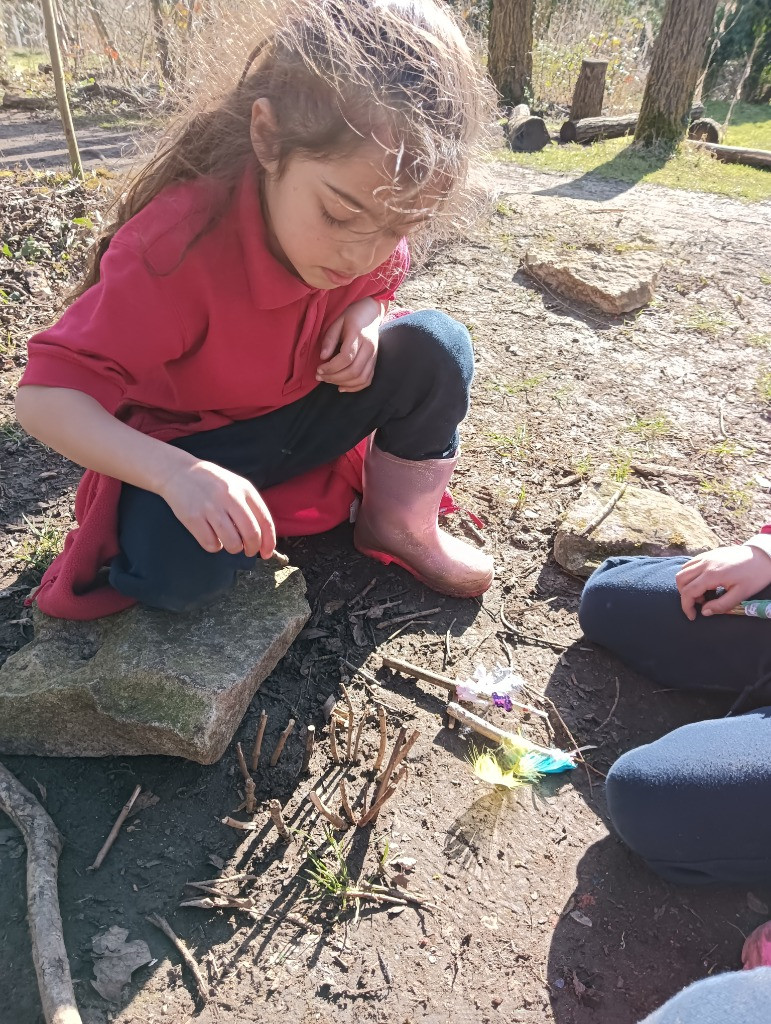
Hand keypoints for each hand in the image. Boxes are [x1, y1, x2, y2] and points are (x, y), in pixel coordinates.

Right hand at [160, 460, 275, 557]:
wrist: (178, 472)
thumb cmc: (211, 482)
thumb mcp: (235, 485)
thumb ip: (250, 506)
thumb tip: (263, 537)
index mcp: (244, 489)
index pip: (264, 520)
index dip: (269, 541)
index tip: (266, 553)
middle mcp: (230, 497)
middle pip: (251, 534)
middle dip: (252, 549)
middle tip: (248, 551)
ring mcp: (211, 507)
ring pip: (232, 543)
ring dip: (233, 548)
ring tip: (228, 541)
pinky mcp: (193, 517)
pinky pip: (211, 544)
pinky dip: (214, 546)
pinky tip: (211, 536)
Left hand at [316, 297, 382, 392]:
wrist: (370, 314)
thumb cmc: (351, 317)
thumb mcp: (337, 323)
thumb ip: (329, 339)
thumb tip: (323, 357)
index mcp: (358, 335)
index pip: (346, 358)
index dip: (331, 367)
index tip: (319, 369)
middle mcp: (369, 348)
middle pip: (354, 371)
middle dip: (334, 377)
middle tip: (320, 377)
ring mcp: (374, 356)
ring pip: (361, 378)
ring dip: (343, 383)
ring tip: (329, 381)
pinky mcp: (375, 362)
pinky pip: (367, 380)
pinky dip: (355, 387)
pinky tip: (341, 387)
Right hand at [675, 544, 770, 619]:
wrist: (764, 556)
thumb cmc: (755, 576)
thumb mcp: (741, 594)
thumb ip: (721, 605)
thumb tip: (705, 612)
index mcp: (712, 574)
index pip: (688, 591)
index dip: (686, 606)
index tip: (693, 616)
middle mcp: (705, 563)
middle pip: (680, 579)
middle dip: (685, 595)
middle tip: (700, 603)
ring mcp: (706, 556)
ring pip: (683, 570)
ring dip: (687, 584)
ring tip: (704, 593)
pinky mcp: (709, 553)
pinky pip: (691, 564)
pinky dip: (691, 575)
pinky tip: (706, 582)